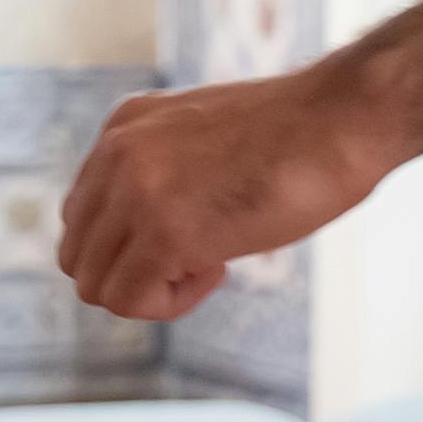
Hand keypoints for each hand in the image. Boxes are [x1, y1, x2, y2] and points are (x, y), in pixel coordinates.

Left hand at [55, 63, 409, 321]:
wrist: (342, 118)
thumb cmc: (298, 134)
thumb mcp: (204, 138)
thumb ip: (162, 171)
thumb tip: (146, 235)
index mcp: (124, 125)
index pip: (83, 216)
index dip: (131, 245)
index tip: (191, 234)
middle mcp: (117, 152)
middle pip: (79, 256)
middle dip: (134, 274)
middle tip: (200, 256)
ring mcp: (136, 191)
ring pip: (97, 286)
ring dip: (153, 291)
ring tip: (214, 260)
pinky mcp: (164, 230)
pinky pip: (132, 301)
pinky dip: (173, 303)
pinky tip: (221, 267)